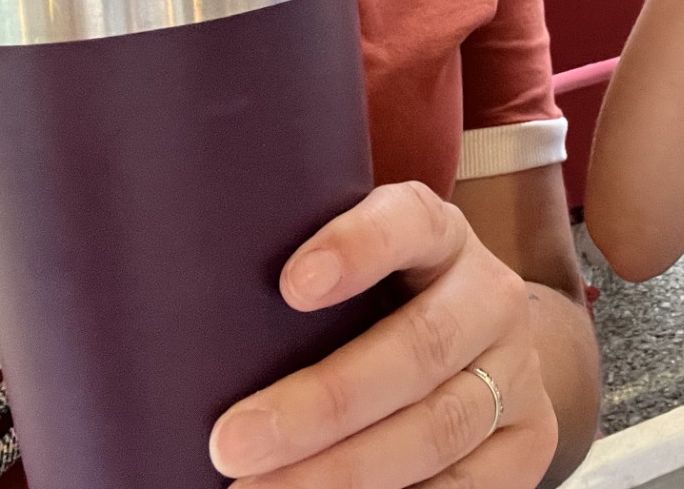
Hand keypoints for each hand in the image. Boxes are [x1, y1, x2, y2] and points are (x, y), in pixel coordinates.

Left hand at [210, 182, 556, 488]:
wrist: (479, 345)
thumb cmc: (372, 308)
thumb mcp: (346, 275)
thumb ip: (291, 283)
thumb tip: (154, 311)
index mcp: (439, 235)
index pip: (410, 221)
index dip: (359, 248)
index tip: (292, 286)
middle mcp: (489, 294)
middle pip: (417, 348)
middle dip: (323, 404)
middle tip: (231, 443)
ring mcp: (516, 370)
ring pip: (439, 427)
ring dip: (345, 473)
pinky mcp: (528, 439)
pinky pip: (470, 487)